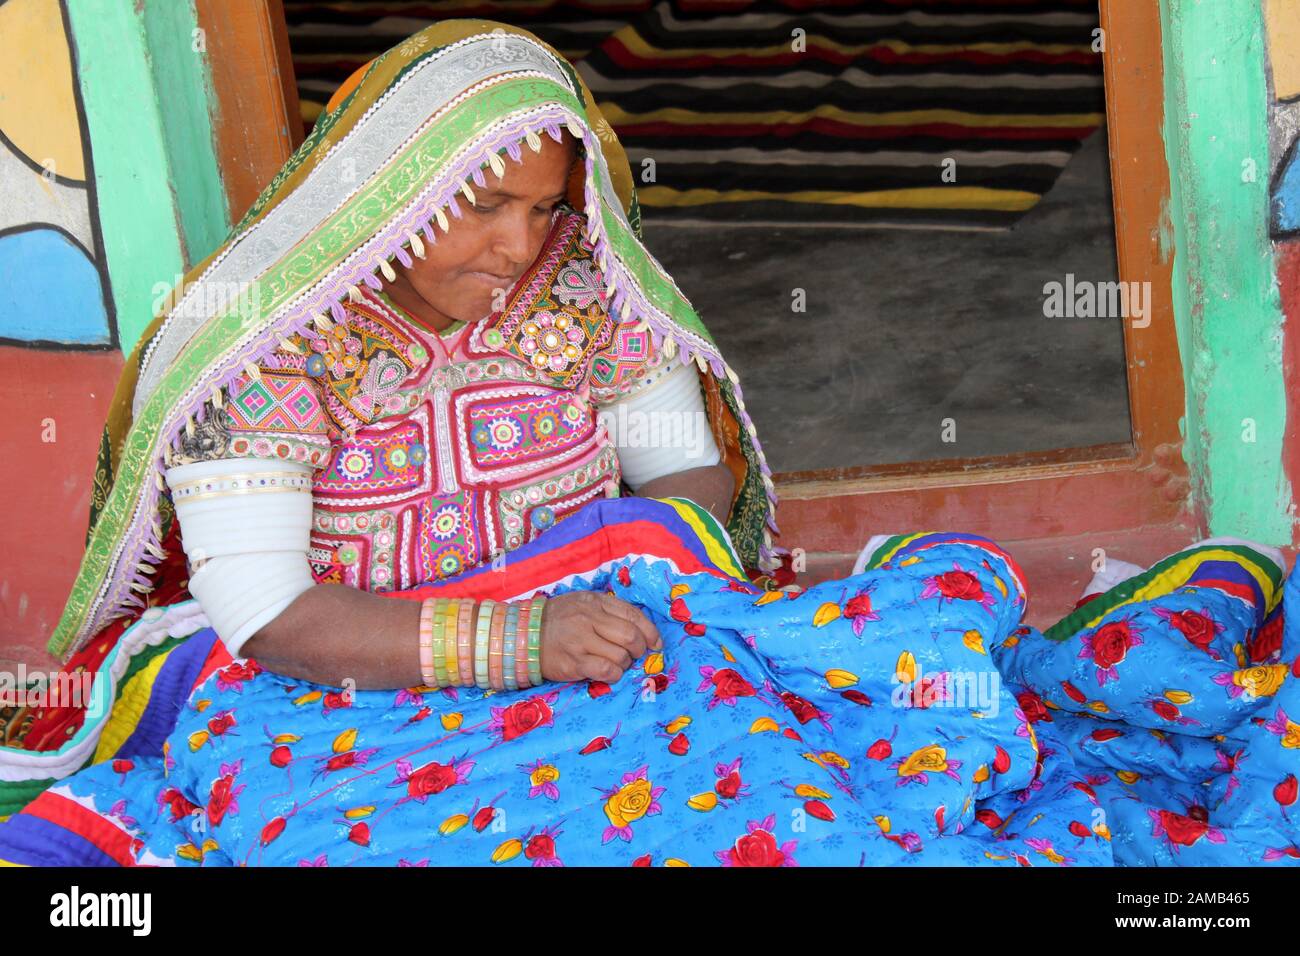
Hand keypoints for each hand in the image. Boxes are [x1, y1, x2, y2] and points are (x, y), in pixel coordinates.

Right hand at [539, 591, 661, 683]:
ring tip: (617, 663)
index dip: (650, 631)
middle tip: (635, 655)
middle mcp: (589, 619)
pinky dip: (614, 675)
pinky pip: (606, 671)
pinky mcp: (574, 663)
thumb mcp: (583, 603)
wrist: (523, 634)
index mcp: (595, 602)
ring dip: (625, 664)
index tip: (655, 643)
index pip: (633, 615)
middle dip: (639, 649)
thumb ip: (608, 610)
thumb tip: (639, 628)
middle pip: (630, 636)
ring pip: (621, 656)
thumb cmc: (558, 620)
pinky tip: (609, 673)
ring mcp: (581, 641)